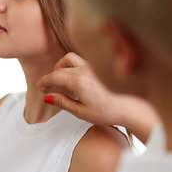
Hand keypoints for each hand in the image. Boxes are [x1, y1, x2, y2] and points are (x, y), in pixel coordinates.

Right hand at [37, 52, 158, 141]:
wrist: (131, 108)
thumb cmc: (109, 112)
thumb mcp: (81, 112)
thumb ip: (63, 102)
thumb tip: (48, 97)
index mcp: (79, 82)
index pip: (54, 76)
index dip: (44, 81)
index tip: (39, 86)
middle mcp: (85, 70)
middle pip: (60, 69)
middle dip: (50, 77)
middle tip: (46, 88)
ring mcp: (93, 66)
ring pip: (69, 59)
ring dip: (60, 67)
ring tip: (59, 79)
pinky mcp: (99, 66)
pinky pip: (80, 61)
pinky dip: (72, 66)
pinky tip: (74, 78)